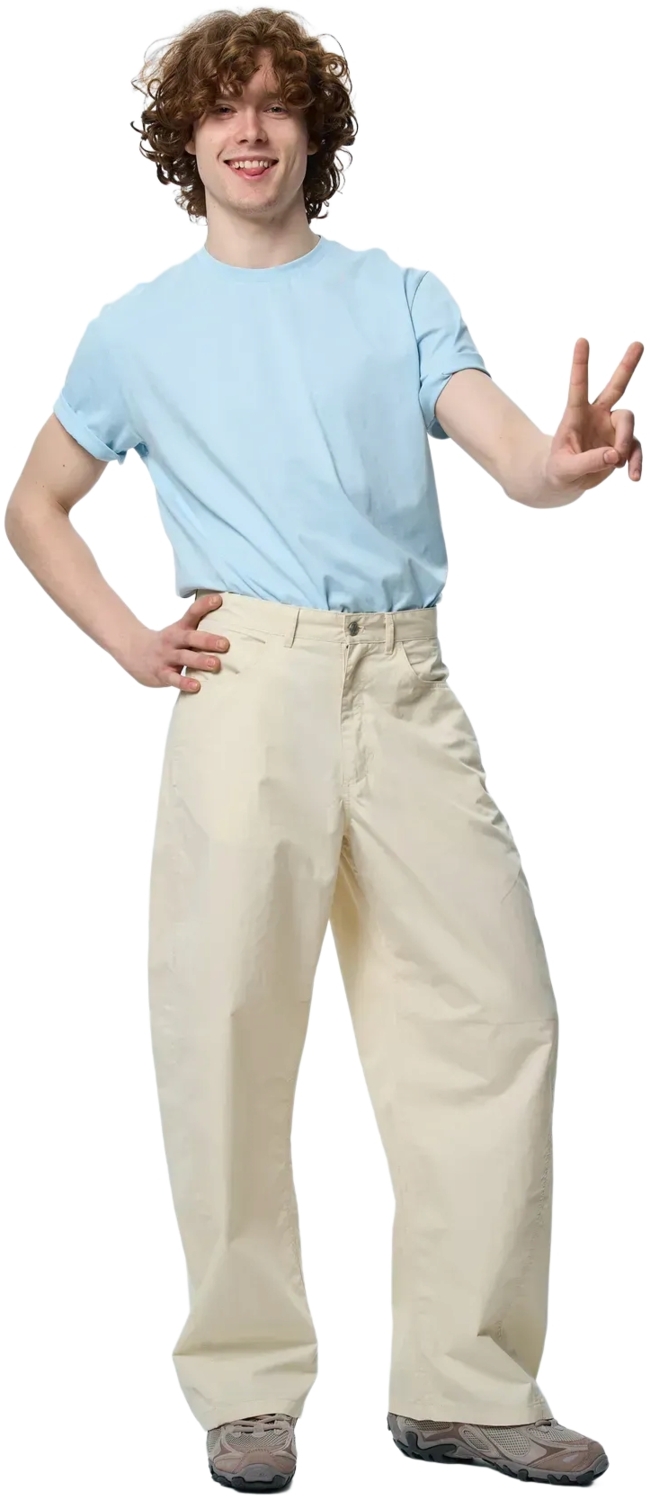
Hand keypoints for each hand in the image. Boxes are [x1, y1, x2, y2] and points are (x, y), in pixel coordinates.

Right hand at [120, 593, 229, 689]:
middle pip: (190, 637)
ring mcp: (166, 657)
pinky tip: (197, 686)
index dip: (204, 605)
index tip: (218, 600)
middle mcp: (173, 640)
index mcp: (180, 628)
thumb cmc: (167, 643)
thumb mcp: (180, 632)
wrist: (133, 652)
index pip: (192, 613)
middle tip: (225, 644)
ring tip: (215, 664)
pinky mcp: (161, 673)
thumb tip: (230, 621)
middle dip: (208, 640)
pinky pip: (173, 678)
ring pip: (183, 658)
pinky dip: (184, 682)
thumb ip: (199, 629)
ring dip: (200, 660)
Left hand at [544, 337, 642, 498]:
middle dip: (627, 366)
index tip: (582, 340)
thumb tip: (615, 455)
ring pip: (628, 423)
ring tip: (616, 462)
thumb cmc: (557, 470)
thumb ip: (587, 462)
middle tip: (638, 343)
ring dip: (625, 442)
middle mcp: (597, 416)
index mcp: (576, 414)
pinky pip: (634, 449)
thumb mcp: (564, 470)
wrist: (565, 481)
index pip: (578, 386)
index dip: (580, 364)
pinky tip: (633, 476)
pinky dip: (635, 462)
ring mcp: (611, 429)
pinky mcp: (621, 445)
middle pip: (616, 387)